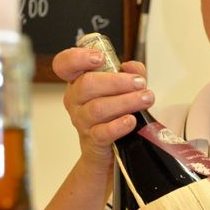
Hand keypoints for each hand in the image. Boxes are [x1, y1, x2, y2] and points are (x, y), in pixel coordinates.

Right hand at [51, 45, 154, 168]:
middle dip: (117, 82)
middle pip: (86, 84)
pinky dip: (118, 125)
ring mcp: (82, 121)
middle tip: (139, 84)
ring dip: (125, 102)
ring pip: (97, 108)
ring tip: (145, 99)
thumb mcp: (123, 90)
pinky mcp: (93, 141)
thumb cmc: (113, 115)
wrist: (107, 152)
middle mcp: (75, 100)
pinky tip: (131, 121)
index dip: (77, 58)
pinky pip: (102, 132)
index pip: (64, 64)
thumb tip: (133, 67)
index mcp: (78, 82)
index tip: (100, 58)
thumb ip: (132, 73)